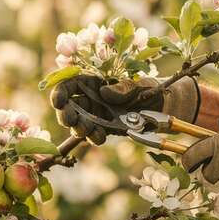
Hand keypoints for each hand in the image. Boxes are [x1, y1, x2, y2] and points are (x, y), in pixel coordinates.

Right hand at [50, 76, 198, 144]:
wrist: (160, 107)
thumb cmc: (146, 89)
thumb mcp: (137, 84)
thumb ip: (122, 88)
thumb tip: (104, 92)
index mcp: (92, 82)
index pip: (68, 85)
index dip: (59, 93)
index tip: (59, 101)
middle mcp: (89, 98)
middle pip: (67, 107)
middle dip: (66, 115)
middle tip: (71, 120)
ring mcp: (94, 115)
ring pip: (77, 124)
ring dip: (80, 128)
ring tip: (88, 130)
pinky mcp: (102, 129)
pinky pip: (92, 136)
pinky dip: (94, 137)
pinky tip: (101, 136)